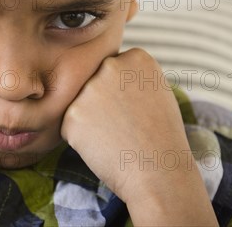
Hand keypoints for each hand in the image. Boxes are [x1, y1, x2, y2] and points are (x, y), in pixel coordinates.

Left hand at [60, 48, 216, 225]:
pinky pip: (70, 123)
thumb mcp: (156, 91)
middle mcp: (111, 66)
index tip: (136, 110)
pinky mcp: (72, 114)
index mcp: (136, 57)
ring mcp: (90, 89)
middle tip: (124, 125)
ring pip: (80, 102)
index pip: (114, 68)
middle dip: (102, 102)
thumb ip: (131, 74)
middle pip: (94, 82)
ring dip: (90, 119)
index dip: (123, 93)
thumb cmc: (161, 137)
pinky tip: (103, 146)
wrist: (159, 174)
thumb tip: (105, 67)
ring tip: (115, 136)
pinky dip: (80, 137)